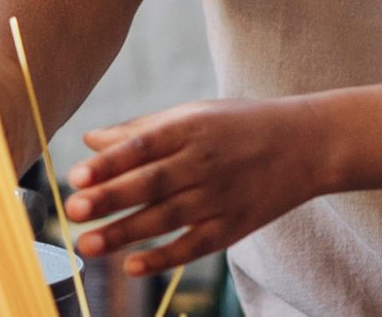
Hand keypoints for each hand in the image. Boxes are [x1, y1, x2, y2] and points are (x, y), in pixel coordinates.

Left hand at [65, 96, 325, 274]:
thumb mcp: (199, 115)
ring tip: (87, 244)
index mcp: (195, 127)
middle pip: (152, 182)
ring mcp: (220, 195)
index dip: (111, 161)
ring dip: (124, 232)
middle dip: (111, 197)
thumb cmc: (242, 125)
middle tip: (73, 210)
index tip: (77, 175)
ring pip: (166, 218)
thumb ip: (144, 129)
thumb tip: (90, 141)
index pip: (146, 144)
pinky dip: (163, 258)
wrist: (308, 143)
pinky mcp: (233, 226)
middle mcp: (206, 160)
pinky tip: (132, 266)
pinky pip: (193, 245)